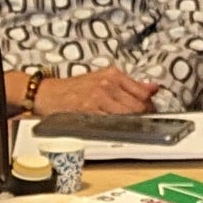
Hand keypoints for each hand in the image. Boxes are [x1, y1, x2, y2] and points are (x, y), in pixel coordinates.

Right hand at [33, 66, 158, 117]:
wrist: (49, 94)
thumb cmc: (75, 88)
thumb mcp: (104, 79)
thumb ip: (130, 84)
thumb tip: (153, 88)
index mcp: (113, 74)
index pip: (143, 92)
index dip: (149, 104)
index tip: (149, 111)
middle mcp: (108, 84)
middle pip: (138, 105)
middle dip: (143, 116)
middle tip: (141, 122)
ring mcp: (99, 97)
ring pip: (128, 115)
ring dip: (132, 123)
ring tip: (128, 126)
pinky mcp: (90, 111)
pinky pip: (112, 122)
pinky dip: (118, 127)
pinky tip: (116, 128)